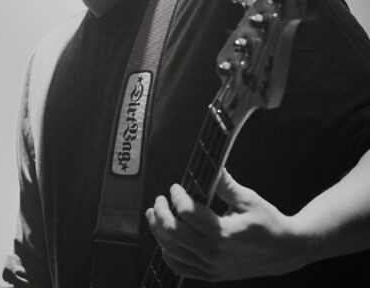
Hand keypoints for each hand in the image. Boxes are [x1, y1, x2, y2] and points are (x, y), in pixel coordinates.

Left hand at [145, 169, 307, 281]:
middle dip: (161, 212)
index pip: (187, 213)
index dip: (177, 196)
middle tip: (160, 199)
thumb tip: (212, 166)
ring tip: (155, 215)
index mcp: (224, 234)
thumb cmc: (269, 224)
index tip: (176, 187)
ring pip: (172, 250)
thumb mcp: (249, 199)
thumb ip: (225, 184)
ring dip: (158, 231)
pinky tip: (165, 239)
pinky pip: (180, 267)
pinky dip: (168, 252)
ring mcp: (211, 267)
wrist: (286, 251)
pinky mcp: (211, 274)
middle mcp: (214, 254)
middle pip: (173, 233)